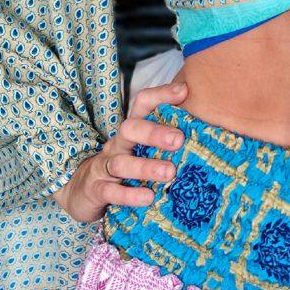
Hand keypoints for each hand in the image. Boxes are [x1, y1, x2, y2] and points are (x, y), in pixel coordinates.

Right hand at [55, 79, 187, 224]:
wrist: (81, 191)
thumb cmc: (123, 170)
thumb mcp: (142, 152)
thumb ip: (166, 143)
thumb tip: (207, 134)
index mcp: (131, 133)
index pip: (141, 105)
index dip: (160, 96)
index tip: (183, 92)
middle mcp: (117, 145)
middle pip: (130, 129)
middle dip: (154, 132)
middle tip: (179, 139)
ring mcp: (104, 167)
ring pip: (122, 162)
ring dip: (146, 167)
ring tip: (169, 172)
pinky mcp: (96, 190)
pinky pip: (111, 191)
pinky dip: (130, 195)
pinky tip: (148, 197)